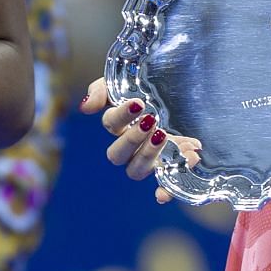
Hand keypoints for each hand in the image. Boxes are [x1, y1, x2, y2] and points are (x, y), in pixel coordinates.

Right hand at [80, 78, 201, 203]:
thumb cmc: (146, 89)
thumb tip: (86, 108)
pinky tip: (184, 167)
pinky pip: (163, 185)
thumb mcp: (123, 82)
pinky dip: (168, 188)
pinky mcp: (167, 168)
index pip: (110, 124)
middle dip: (133, 139)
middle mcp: (129, 147)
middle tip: (152, 121)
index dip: (121, 116)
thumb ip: (101, 91)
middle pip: (117, 155)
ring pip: (136, 171)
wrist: (178, 94)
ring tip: (165, 137)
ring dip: (149, 156)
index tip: (139, 103)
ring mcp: (147, 160)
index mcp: (118, 125)